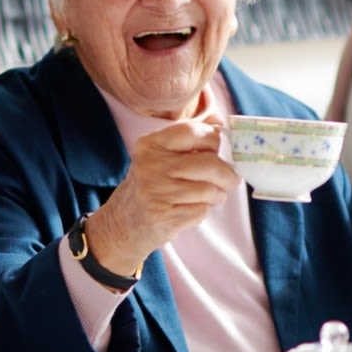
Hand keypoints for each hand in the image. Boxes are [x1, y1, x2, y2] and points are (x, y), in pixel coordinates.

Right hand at [84, 116, 239, 275]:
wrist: (122, 224)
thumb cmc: (151, 187)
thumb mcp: (159, 158)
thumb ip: (188, 143)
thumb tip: (222, 128)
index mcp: (150, 144)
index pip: (193, 131)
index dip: (214, 141)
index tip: (218, 151)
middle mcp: (150, 165)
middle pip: (210, 163)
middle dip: (228, 175)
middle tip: (230, 181)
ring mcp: (155, 191)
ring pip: (210, 190)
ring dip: (217, 196)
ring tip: (207, 198)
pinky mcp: (162, 215)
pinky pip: (201, 211)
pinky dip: (202, 211)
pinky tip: (189, 210)